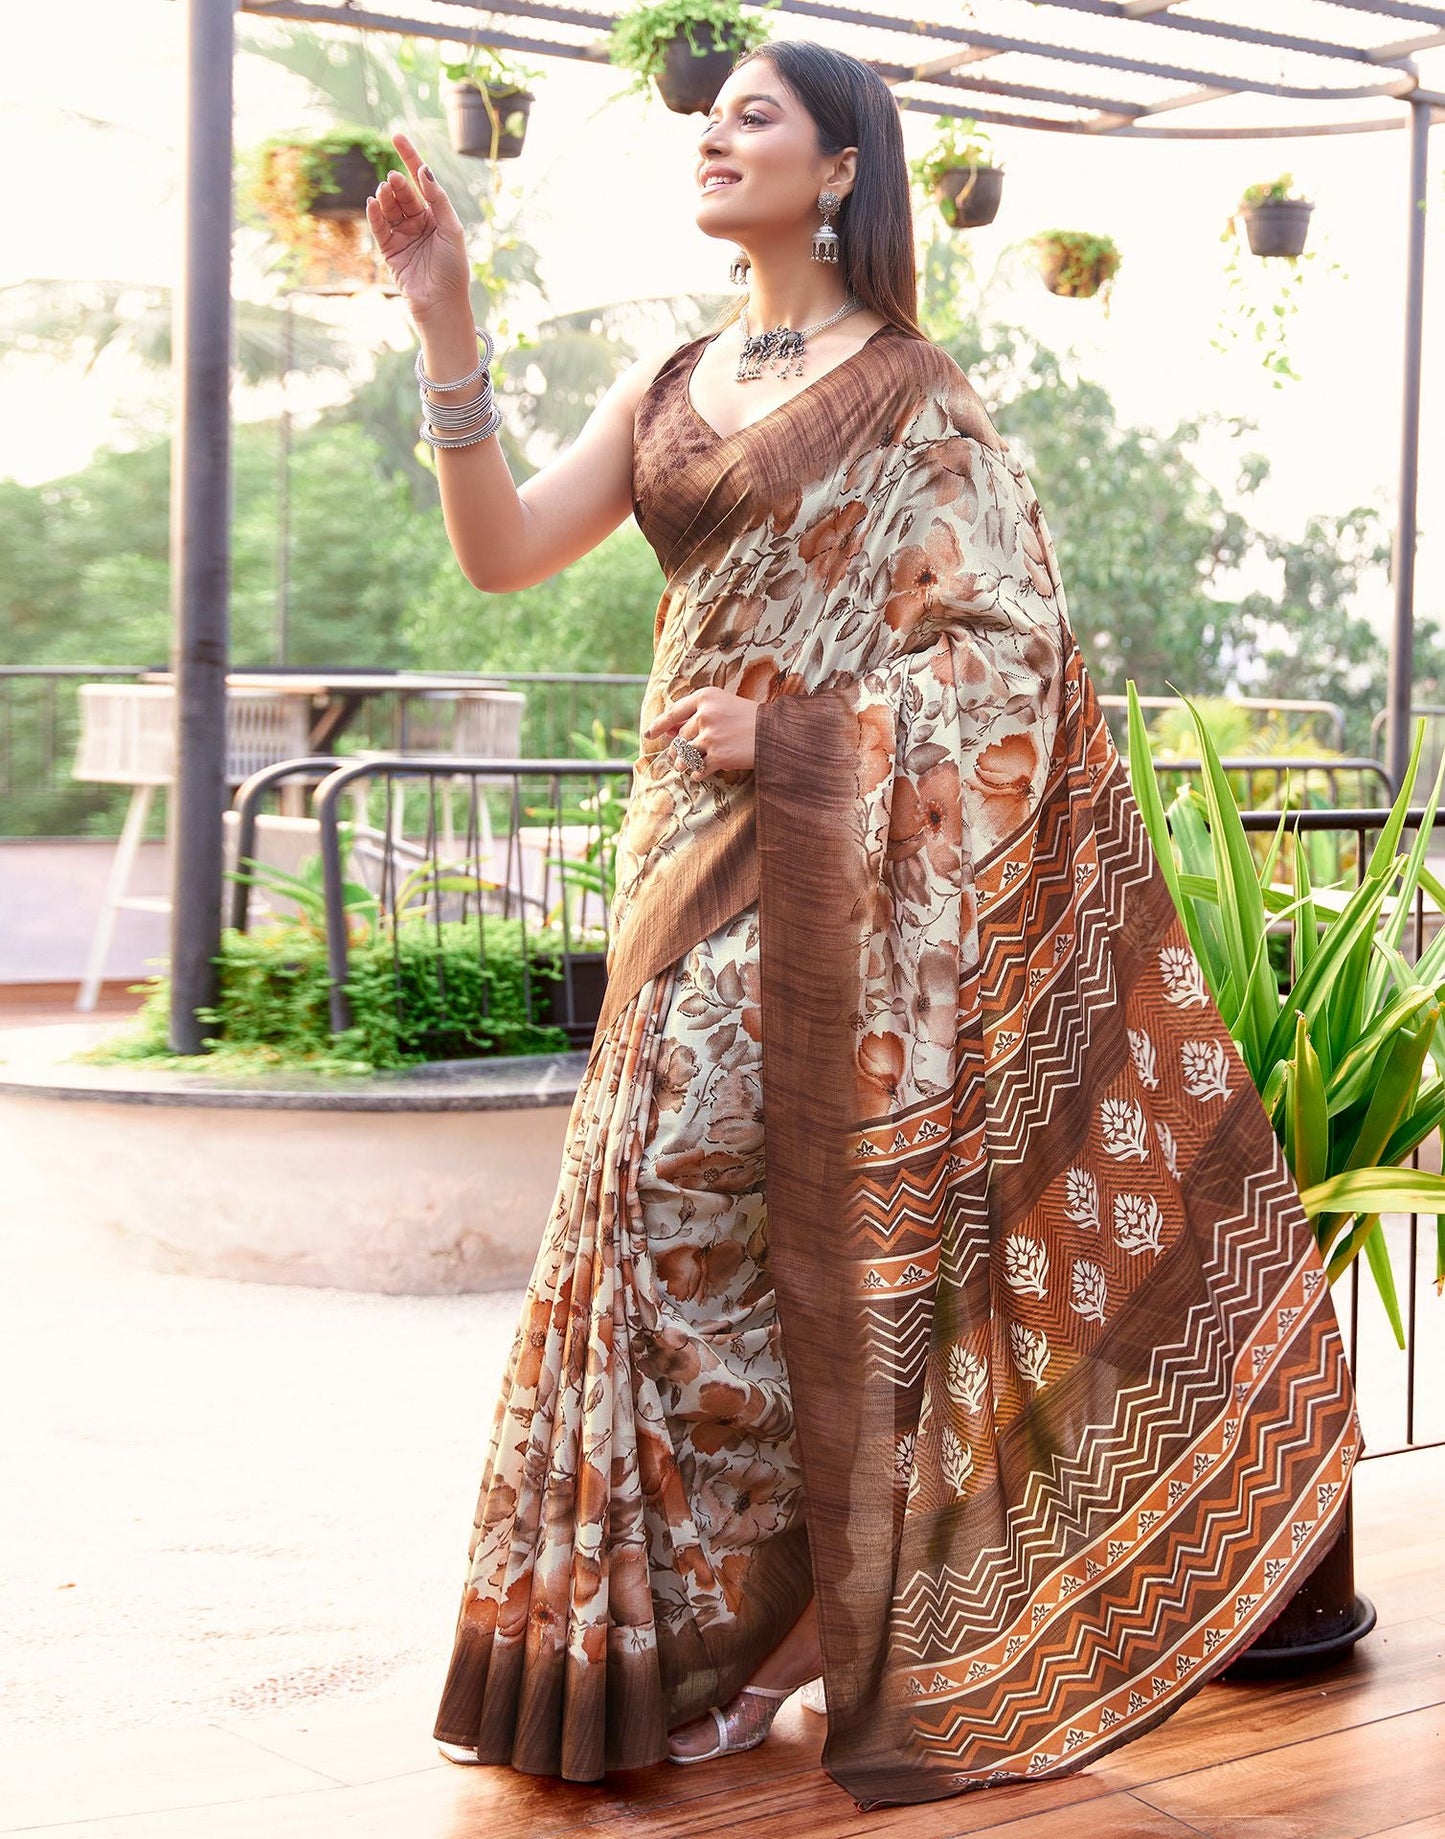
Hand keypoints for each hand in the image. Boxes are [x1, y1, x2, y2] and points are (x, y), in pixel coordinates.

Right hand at [365, 132, 472, 322]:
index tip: (397, 136)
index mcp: (436, 215)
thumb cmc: (453, 268)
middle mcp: (419, 223)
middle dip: (398, 184)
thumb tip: (424, 169)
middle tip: (393, 179)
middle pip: (404, 193)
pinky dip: (374, 214)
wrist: (442, 304)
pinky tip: (372, 203)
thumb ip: (438, 199)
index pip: (421, 181)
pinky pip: (378, 227)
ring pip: (390, 208)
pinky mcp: (389, 251)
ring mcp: (403, 236)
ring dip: (386, 197)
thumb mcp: (451, 229)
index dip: (410, 157)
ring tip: (384, 191)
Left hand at [645, 687, 757, 778]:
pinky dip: (696, 774)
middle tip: (675, 757)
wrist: (775, 732)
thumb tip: (667, 730)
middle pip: (680, 737)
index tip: (649, 733)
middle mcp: (705, 715)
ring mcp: (710, 736)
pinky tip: (699, 775)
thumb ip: (695, 715)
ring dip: (683, 764)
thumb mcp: (722, 707)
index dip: (659, 724)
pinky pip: (698, 770)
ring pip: (685, 755)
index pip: (673, 712)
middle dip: (677, 750)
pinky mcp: (718, 756)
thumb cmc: (749, 718)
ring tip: (685, 767)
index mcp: (705, 697)